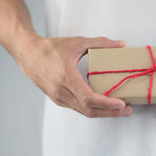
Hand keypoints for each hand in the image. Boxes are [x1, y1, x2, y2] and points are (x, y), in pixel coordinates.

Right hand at [15, 35, 131, 117]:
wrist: (27, 54)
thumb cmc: (51, 48)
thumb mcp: (77, 42)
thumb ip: (101, 43)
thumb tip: (122, 44)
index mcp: (66, 77)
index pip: (89, 98)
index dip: (107, 104)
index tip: (121, 103)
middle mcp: (61, 91)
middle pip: (89, 110)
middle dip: (111, 113)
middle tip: (128, 110)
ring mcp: (59, 98)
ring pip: (85, 112)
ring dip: (104, 113)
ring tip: (121, 110)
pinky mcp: (58, 100)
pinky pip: (79, 108)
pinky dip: (94, 109)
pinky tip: (105, 106)